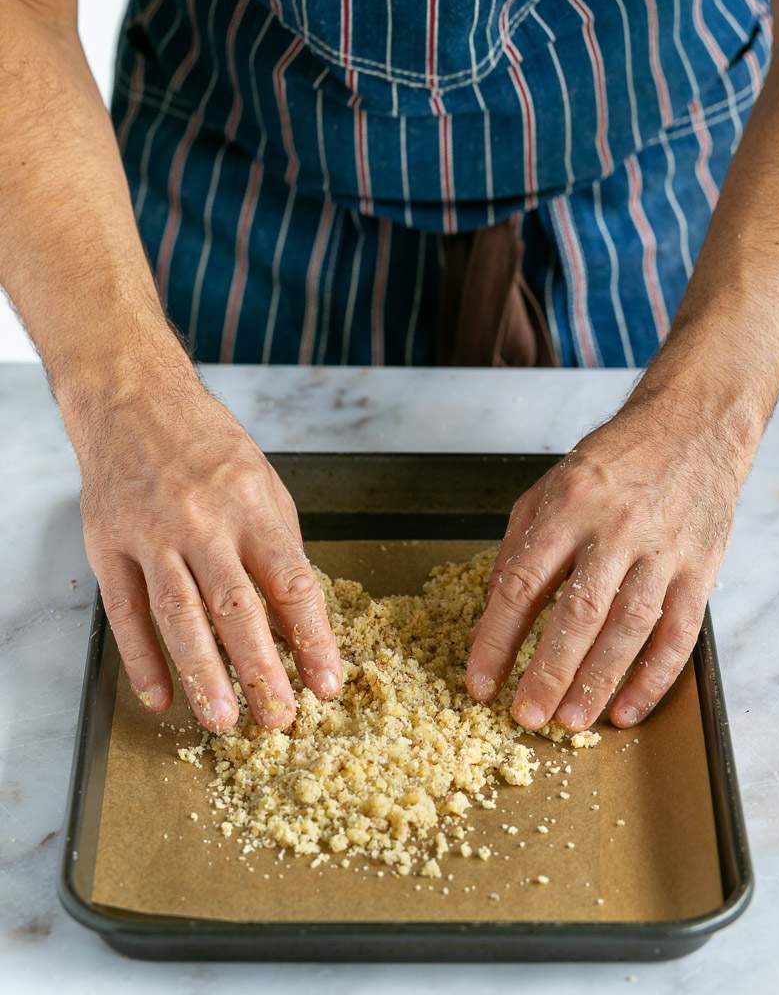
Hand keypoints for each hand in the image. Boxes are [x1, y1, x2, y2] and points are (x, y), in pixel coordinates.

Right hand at [74, 375, 341, 731]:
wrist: (135, 401)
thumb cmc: (208, 446)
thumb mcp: (263, 482)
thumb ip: (281, 545)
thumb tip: (301, 611)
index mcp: (251, 507)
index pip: (291, 583)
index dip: (313, 638)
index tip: (327, 682)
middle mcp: (203, 522)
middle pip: (236, 608)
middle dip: (261, 670)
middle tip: (278, 720)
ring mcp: (151, 534)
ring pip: (179, 616)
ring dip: (203, 674)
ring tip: (223, 720)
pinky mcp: (108, 545)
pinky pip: (124, 611)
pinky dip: (141, 659)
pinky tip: (160, 696)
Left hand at [466, 397, 750, 730]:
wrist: (691, 429)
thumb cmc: (611, 464)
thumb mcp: (547, 491)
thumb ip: (516, 550)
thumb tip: (490, 614)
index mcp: (567, 507)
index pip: (522, 584)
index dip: (497, 638)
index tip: (480, 681)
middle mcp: (615, 530)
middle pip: (578, 613)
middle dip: (549, 672)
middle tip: (526, 715)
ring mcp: (663, 551)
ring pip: (629, 628)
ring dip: (598, 682)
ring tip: (571, 721)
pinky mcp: (700, 569)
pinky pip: (679, 633)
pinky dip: (654, 677)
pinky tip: (629, 707)